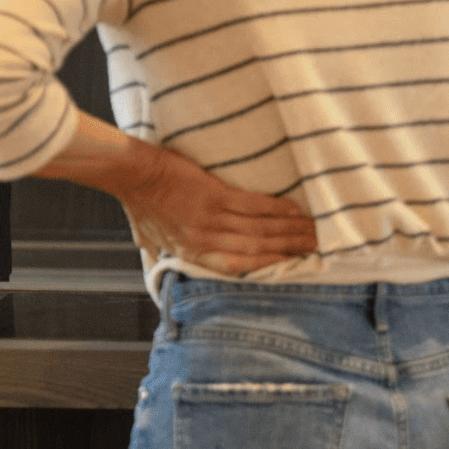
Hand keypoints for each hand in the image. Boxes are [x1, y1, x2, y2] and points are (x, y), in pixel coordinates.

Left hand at [52, 141, 316, 276]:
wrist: (130, 173)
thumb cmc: (139, 206)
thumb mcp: (151, 244)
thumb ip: (168, 259)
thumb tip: (169, 275)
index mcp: (193, 256)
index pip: (241, 269)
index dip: (272, 268)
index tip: (295, 267)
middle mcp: (206, 243)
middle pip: (260, 250)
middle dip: (291, 250)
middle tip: (318, 248)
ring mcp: (211, 220)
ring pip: (262, 230)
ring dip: (291, 231)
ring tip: (314, 231)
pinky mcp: (214, 195)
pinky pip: (254, 206)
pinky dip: (277, 209)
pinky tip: (296, 210)